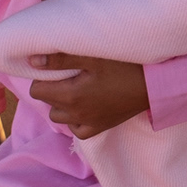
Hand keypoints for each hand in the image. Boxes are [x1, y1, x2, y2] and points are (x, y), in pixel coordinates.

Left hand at [28, 54, 149, 138]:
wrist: (154, 85)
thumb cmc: (125, 66)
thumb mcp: (93, 57)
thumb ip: (60, 59)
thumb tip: (32, 61)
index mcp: (70, 95)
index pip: (36, 90)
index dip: (43, 77)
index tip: (59, 68)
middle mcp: (75, 114)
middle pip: (47, 103)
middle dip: (52, 89)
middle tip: (71, 75)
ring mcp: (88, 123)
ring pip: (59, 117)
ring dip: (62, 104)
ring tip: (77, 89)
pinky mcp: (100, 128)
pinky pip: (76, 129)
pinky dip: (75, 119)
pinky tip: (85, 106)